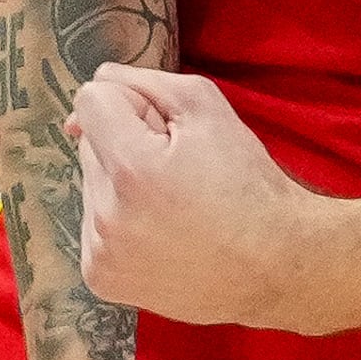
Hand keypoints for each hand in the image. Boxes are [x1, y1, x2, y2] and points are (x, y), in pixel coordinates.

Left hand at [71, 67, 325, 330]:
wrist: (272, 266)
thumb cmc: (246, 184)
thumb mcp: (208, 108)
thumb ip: (145, 82)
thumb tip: (97, 86)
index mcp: (132, 167)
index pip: (90, 101)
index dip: (130, 103)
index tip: (164, 127)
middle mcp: (107, 215)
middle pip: (89, 144)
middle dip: (125, 144)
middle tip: (177, 169)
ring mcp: (100, 252)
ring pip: (91, 185)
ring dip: (120, 184)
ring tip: (172, 205)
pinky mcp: (99, 277)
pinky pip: (93, 226)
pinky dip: (119, 222)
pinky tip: (159, 232)